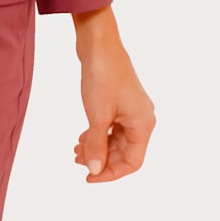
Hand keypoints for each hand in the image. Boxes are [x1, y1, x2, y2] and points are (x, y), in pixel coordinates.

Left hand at [72, 6, 155, 182]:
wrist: (98, 43)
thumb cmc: (102, 77)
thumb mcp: (97, 116)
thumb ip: (96, 145)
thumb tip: (95, 170)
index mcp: (143, 124)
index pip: (132, 162)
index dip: (111, 174)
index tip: (89, 177)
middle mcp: (141, 118)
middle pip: (124, 152)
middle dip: (101, 159)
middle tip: (77, 161)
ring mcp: (131, 108)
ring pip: (116, 139)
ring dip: (97, 147)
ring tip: (75, 151)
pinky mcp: (120, 99)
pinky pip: (112, 125)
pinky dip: (98, 133)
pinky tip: (82, 137)